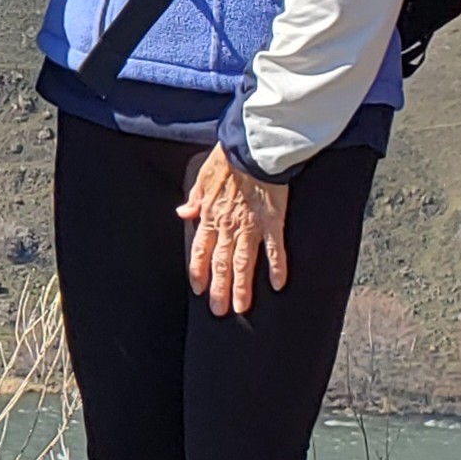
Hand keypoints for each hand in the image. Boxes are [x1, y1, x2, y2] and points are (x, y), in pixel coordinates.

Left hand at [178, 143, 289, 316]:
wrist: (252, 148)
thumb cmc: (229, 158)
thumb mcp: (203, 177)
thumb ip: (195, 198)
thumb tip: (183, 213)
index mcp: (210, 215)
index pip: (200, 250)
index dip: (199, 271)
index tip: (199, 289)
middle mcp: (228, 225)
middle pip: (221, 263)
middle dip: (219, 289)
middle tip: (220, 311)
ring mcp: (251, 226)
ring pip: (244, 263)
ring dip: (242, 287)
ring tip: (241, 308)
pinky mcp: (273, 221)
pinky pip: (275, 249)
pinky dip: (277, 267)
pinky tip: (278, 285)